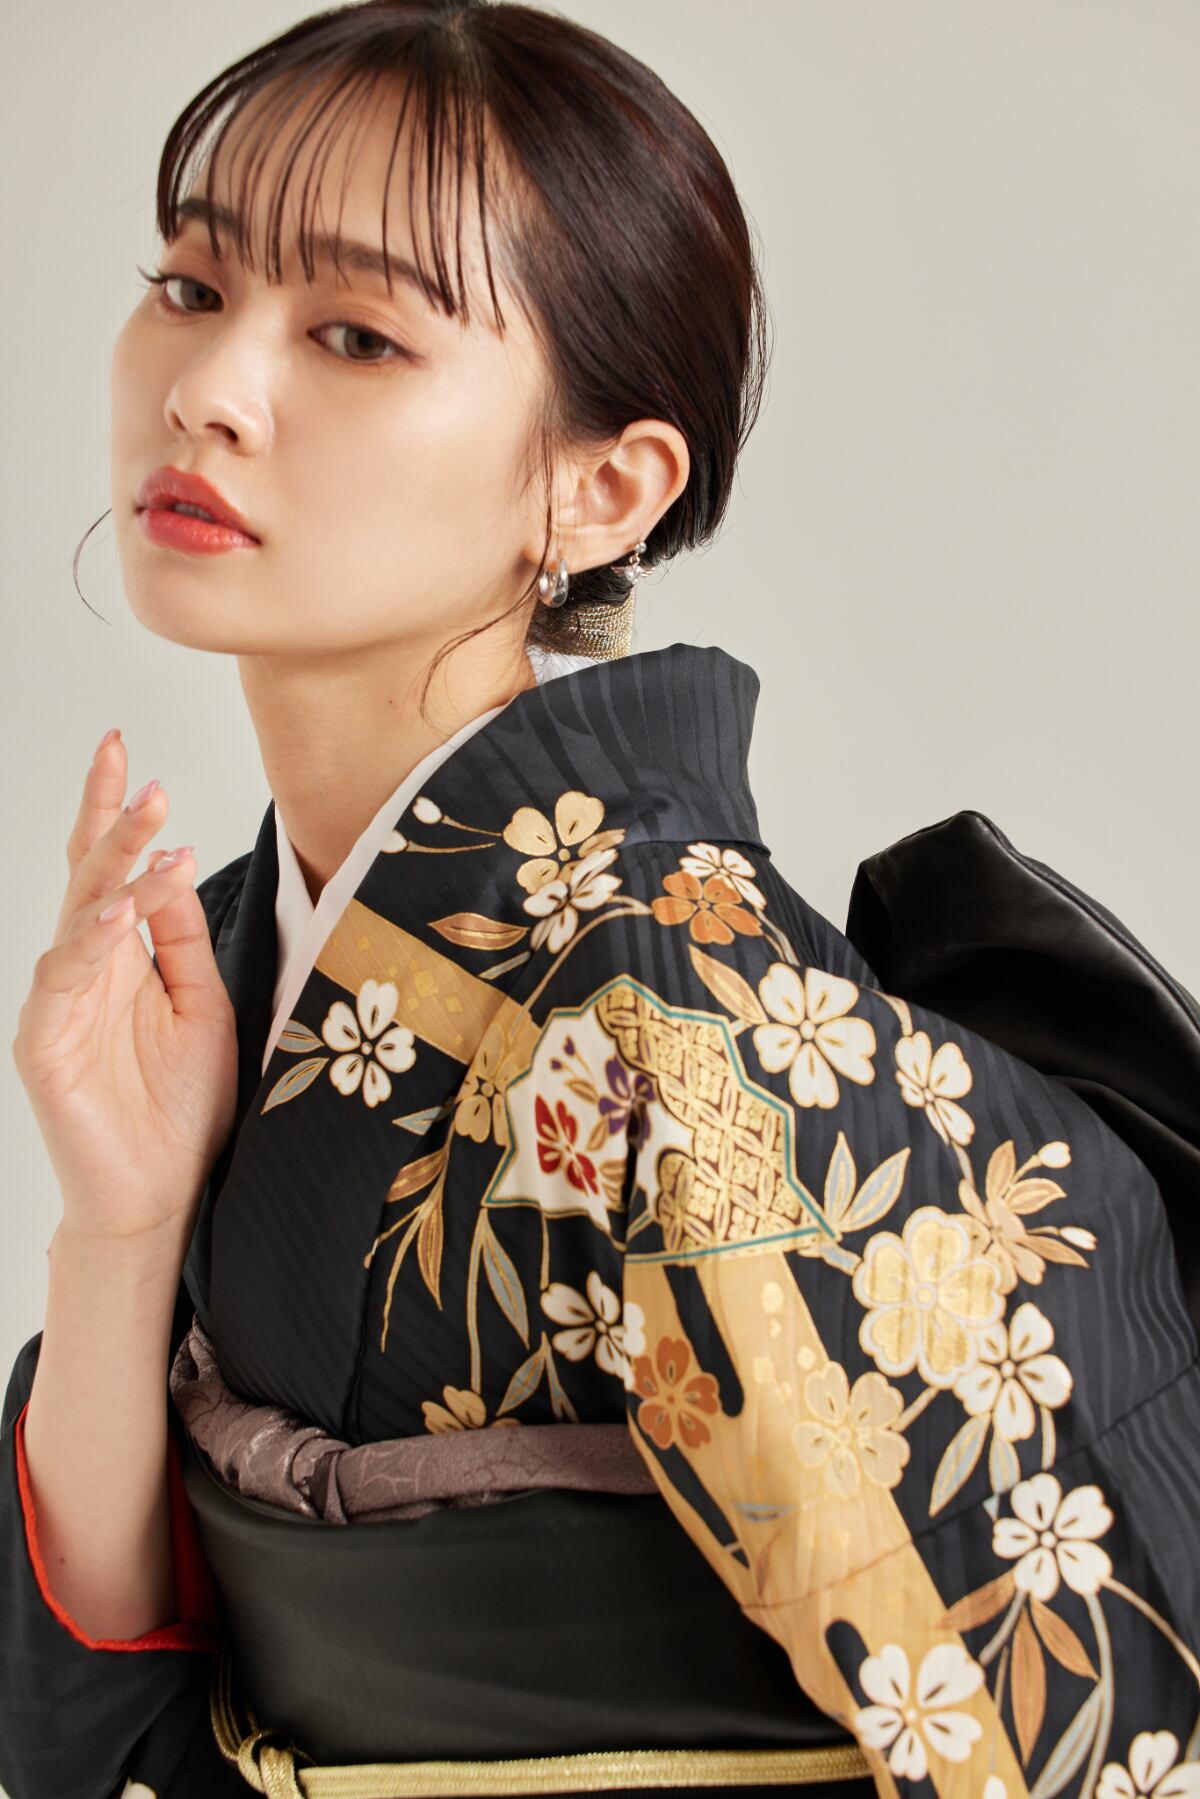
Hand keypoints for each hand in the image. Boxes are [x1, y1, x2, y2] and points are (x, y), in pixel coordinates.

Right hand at [12, 732, 238, 1244]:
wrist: (161, 1194)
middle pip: (87, 879)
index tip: (126, 751)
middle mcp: (84, 970)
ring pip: (78, 918)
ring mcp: (57, 1004)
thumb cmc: (182, 1106)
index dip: (114, 813)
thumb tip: (175, 864)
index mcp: (120, 957)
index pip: (109, 871)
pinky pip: (65, 978)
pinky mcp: (43, 1044)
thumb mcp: (203, 1006)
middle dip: (112, 823)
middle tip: (140, 774)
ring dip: (113, 872)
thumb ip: (182, 940)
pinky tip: (118, 911)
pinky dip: (93, 940)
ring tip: (150, 829)